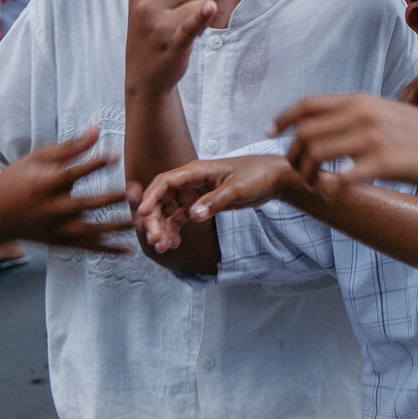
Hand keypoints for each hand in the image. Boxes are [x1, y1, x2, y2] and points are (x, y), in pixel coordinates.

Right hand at [0, 127, 131, 252]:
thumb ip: (72, 146)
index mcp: (44, 185)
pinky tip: (130, 251)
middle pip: (83, 205)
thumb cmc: (19, 177)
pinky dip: (108, 251)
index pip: (71, 174)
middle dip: (110, 200)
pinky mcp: (59, 243)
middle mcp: (50, 209)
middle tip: (136, 192)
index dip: (92, 165)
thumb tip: (98, 127)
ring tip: (140, 222)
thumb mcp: (39, 157)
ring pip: (89, 232)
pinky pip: (86, 249)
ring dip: (115, 228)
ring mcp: (55, 229)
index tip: (115, 155)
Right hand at [123, 0, 215, 96]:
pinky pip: (191, 22)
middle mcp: (148, 4)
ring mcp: (159, 23)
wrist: (144, 78)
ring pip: (199, 2)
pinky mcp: (173, 41)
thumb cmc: (145, 36)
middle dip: (195, 3)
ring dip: (199, 19)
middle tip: (180, 23)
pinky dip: (200, 17)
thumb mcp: (136, 4)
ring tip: (183, 34)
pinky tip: (207, 10)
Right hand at [134, 155, 308, 251]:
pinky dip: (174, 230)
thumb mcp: (237, 189)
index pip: (165, 182)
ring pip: (169, 211)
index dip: (150, 198)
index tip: (142, 215)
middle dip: (154, 220)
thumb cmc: (258, 176)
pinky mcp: (202, 203)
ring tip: (163, 247)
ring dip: (163, 228)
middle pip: (162, 200)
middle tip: (155, 240)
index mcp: (196, 171)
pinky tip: (174, 244)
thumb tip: (193, 215)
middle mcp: (191, 181)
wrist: (275, 178)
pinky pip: (180, 217)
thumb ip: (215, 202)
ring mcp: (195, 193)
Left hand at [274, 93, 417, 186]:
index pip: (308, 105)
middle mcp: (363, 115)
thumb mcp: (388, 112)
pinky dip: (330, 188)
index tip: (270, 132)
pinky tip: (332, 194)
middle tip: (294, 170)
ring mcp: (372, 138)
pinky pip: (342, 177)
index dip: (283, 118)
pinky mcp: (384, 163)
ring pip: (317, 154)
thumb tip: (329, 124)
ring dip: (306, 173)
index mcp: (362, 100)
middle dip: (292, 154)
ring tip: (312, 185)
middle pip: (306, 132)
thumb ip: (358, 115)